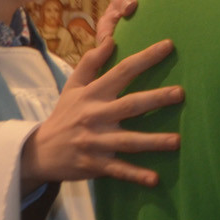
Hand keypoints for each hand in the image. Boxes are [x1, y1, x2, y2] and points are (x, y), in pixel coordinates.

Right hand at [19, 38, 182, 189]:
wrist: (39, 152)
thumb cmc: (64, 115)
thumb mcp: (72, 86)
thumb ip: (91, 62)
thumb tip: (110, 39)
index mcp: (93, 94)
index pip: (122, 72)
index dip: (145, 58)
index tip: (168, 45)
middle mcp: (96, 116)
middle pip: (129, 105)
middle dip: (155, 99)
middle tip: (180, 93)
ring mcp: (96, 142)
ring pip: (128, 141)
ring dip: (153, 142)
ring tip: (177, 141)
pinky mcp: (95, 164)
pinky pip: (118, 170)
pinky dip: (136, 175)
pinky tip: (155, 179)